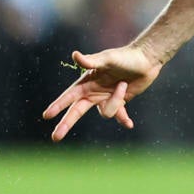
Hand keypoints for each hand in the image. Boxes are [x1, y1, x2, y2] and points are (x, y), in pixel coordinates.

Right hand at [43, 44, 162, 140]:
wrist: (146, 58)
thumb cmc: (126, 56)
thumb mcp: (108, 58)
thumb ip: (91, 61)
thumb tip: (75, 55)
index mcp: (87, 81)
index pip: (69, 96)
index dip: (58, 106)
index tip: (47, 115)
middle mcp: (94, 91)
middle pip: (77, 111)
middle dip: (66, 124)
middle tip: (55, 138)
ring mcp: (106, 98)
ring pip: (105, 113)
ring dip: (115, 101)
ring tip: (124, 84)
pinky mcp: (120, 101)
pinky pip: (119, 115)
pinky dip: (124, 119)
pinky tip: (129, 124)